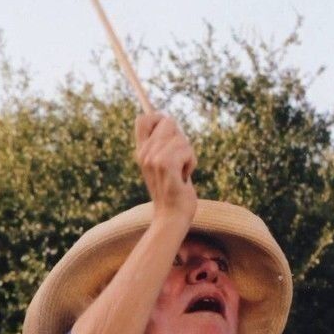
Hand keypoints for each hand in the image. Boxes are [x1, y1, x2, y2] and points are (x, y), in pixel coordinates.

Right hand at [135, 112, 196, 229]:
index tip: (171, 133)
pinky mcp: (165, 166)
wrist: (172, 216)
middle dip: (181, 138)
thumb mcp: (167, 164)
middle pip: (167, 121)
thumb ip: (165, 145)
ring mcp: (152, 159)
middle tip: (180, 159)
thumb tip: (171, 121)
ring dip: (189, 155)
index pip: (142, 119)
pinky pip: (186, 150)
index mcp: (142, 151)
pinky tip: (184, 177)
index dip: (159, 118)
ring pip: (181, 138)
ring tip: (182, 172)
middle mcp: (144, 153)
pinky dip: (191, 163)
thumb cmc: (175, 190)